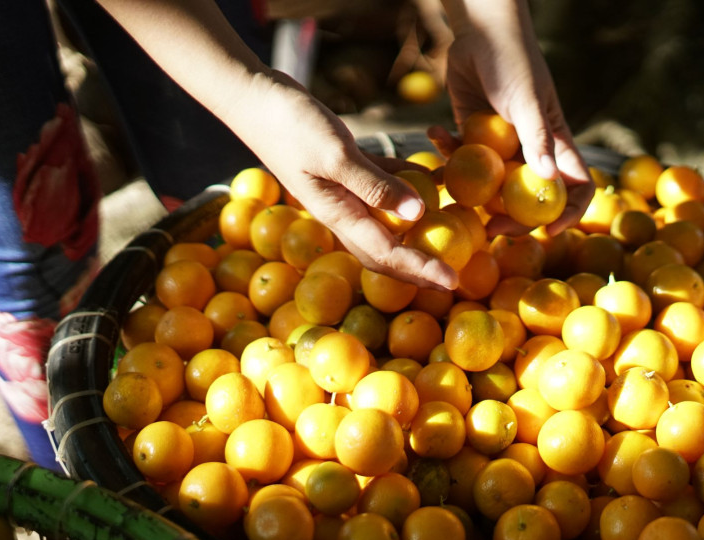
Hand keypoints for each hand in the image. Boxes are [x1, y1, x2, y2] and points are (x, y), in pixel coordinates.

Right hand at [239, 72, 457, 289]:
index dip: (421, 270)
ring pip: (384, 222)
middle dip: (418, 267)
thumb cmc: (290, 124)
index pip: (386, 255)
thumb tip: (417, 214)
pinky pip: (382, 183)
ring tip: (447, 233)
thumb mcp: (336, 155)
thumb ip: (375, 185)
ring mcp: (341, 190)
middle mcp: (341, 210)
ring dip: (414, 232)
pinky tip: (429, 177)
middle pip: (385, 251)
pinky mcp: (343, 166)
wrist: (251, 95)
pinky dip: (406, 184)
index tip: (452, 281)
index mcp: (338, 215)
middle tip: (451, 277)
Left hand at [437, 3, 592, 237]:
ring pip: (490, 185)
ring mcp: (500, 146)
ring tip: (448, 185)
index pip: (575, 187)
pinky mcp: (472, 135)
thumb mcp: (527, 101)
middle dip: (511, 216)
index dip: (570, 213)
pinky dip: (446, 151)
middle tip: (490, 226)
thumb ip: (537, 138)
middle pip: (528, 199)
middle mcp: (530, 151)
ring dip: (470, 191)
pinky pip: (461, 158)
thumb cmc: (514, 62)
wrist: (482, 31)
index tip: (550, 231)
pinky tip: (434, 132)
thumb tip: (549, 180)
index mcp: (556, 144)